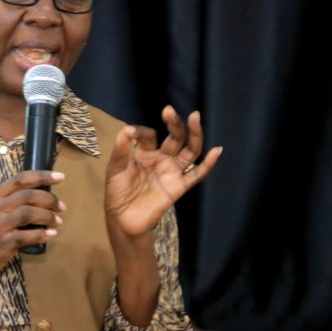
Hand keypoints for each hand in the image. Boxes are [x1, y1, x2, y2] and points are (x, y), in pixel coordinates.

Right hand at [0, 170, 65, 281]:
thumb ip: (9, 201)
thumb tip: (40, 197)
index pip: (20, 179)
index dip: (42, 176)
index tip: (60, 177)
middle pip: (28, 195)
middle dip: (50, 199)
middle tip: (62, 207)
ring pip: (29, 213)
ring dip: (48, 216)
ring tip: (58, 221)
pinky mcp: (3, 243)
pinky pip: (28, 236)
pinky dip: (43, 234)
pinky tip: (51, 235)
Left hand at [105, 106, 222, 238]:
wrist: (123, 219)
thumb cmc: (117, 192)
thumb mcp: (114, 169)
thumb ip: (121, 150)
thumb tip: (127, 129)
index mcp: (145, 153)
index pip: (149, 135)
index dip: (141, 131)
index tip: (132, 133)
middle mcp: (162, 159)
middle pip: (175, 138)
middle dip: (174, 124)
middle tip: (169, 111)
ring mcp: (172, 172)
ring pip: (189, 150)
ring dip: (194, 134)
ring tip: (195, 117)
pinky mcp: (178, 186)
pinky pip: (197, 174)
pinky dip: (208, 164)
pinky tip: (216, 151)